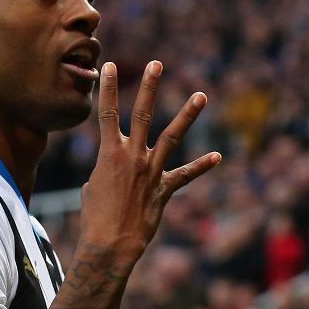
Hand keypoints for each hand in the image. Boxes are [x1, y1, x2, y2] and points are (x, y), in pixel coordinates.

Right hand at [80, 60, 220, 264]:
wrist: (110, 245)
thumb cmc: (94, 219)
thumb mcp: (91, 191)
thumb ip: (101, 176)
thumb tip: (104, 179)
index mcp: (108, 154)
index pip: (107, 113)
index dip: (109, 89)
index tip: (110, 66)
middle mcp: (132, 156)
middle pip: (143, 114)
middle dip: (150, 87)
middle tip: (157, 64)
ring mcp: (151, 171)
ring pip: (172, 136)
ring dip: (187, 115)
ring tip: (201, 95)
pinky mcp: (164, 189)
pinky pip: (185, 175)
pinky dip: (202, 166)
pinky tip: (217, 156)